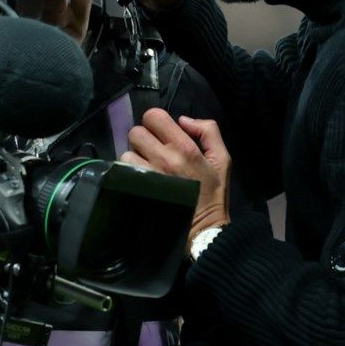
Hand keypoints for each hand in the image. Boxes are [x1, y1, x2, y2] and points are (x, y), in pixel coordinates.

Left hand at [122, 107, 230, 251]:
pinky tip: (141, 181)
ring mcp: (147, 175)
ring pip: (126, 152)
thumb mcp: (221, 159)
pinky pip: (122, 172)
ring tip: (147, 168)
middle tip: (153, 152)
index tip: (161, 133)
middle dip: (143, 139)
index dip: (155, 122)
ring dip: (134, 158)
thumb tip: (183, 120)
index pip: (153, 116)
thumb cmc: (213, 193)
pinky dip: (129, 174)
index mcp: (184, 147)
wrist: (203, 229)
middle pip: (135, 132)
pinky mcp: (137, 189)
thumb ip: (208, 131)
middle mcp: (163, 158)